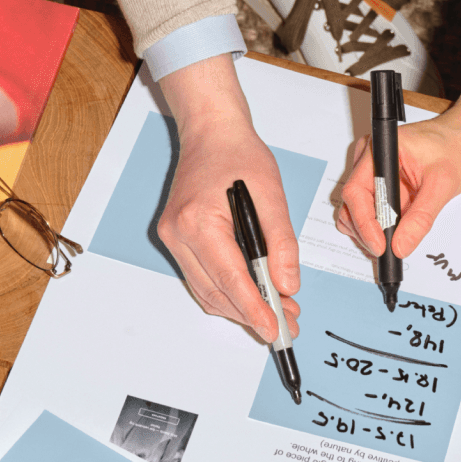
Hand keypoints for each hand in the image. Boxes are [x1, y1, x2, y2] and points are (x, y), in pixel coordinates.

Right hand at [157, 56, 298, 341]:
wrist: (211, 132)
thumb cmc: (238, 154)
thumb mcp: (272, 194)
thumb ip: (281, 242)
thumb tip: (287, 285)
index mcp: (198, 220)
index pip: (230, 278)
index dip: (254, 309)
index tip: (273, 329)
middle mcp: (178, 233)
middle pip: (216, 292)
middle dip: (252, 314)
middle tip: (287, 325)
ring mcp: (173, 238)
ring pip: (207, 291)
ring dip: (241, 308)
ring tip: (278, 313)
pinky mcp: (177, 240)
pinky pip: (202, 278)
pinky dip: (228, 293)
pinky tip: (255, 297)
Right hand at [335, 110, 460, 257]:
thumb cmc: (457, 147)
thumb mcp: (443, 184)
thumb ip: (421, 217)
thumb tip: (401, 244)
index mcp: (381, 149)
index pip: (356, 192)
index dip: (364, 223)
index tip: (379, 245)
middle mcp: (371, 159)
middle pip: (351, 204)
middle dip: (365, 232)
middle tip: (388, 249)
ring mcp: (375, 172)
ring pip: (357, 211)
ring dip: (370, 232)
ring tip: (394, 242)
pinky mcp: (382, 184)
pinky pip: (372, 211)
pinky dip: (379, 227)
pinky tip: (395, 233)